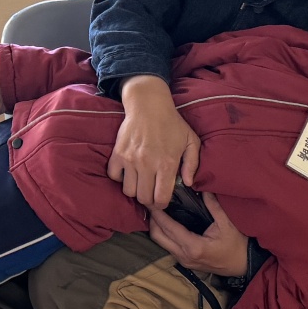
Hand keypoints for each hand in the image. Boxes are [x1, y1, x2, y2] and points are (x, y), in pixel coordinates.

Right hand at [108, 76, 199, 209]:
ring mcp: (130, 160)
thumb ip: (192, 164)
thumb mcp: (191, 141)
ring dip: (135, 189)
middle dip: (149, 200)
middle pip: (144, 198)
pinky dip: (120, 177)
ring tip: (141, 182)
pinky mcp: (118, 154)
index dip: (162, 204)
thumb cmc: (172, 123)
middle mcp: (147, 165)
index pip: (161, 199)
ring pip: (128, 191)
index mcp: (166, 164)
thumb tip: (188, 183)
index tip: (162, 200)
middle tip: (152, 193)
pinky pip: (114, 176)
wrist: (148, 105)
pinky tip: (128, 172)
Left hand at [148, 193, 247, 277]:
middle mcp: (184, 255)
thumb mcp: (227, 223)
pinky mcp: (185, 262)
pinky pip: (168, 246)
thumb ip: (213, 205)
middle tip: (151, 202)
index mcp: (193, 246)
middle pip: (157, 237)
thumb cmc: (237, 245)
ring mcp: (183, 261)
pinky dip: (163, 234)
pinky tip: (166, 222)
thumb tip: (203, 188)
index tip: (151, 200)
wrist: (244, 265)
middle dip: (152, 219)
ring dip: (156, 227)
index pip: (168, 227)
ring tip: (157, 210)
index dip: (157, 213)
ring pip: (161, 243)